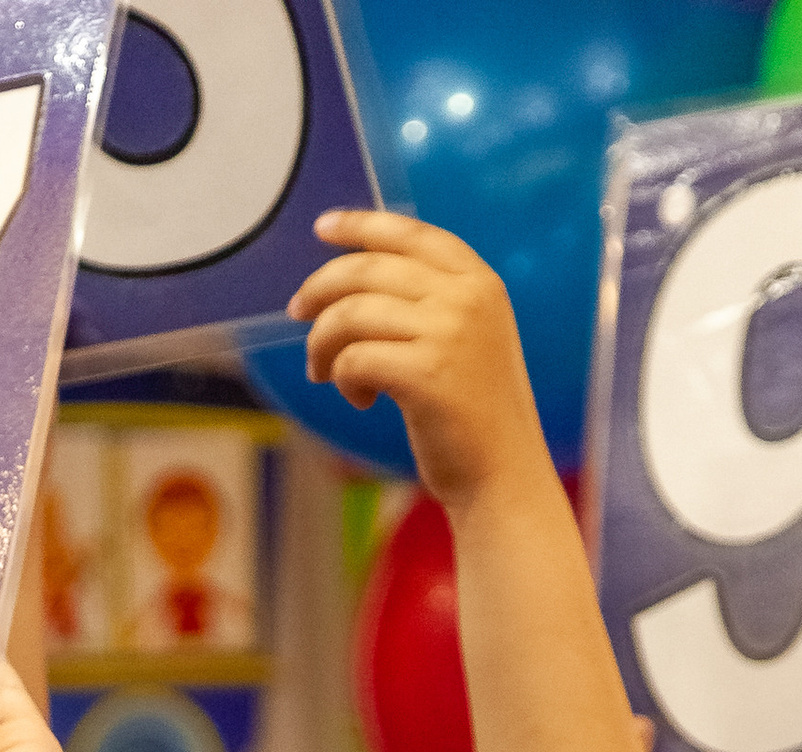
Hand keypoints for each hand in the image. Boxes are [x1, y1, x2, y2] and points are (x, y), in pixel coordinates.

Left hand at [287, 209, 546, 511]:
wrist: (504, 476)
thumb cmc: (477, 417)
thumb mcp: (468, 340)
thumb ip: (431, 303)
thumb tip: (356, 281)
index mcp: (479, 282)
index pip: (409, 234)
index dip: (361, 225)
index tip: (323, 228)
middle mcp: (466, 298)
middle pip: (368, 270)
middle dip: (320, 289)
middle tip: (297, 313)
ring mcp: (448, 334)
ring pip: (351, 314)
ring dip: (323, 343)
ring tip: (323, 372)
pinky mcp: (426, 374)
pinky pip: (355, 359)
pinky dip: (343, 379)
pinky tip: (359, 399)